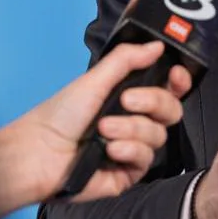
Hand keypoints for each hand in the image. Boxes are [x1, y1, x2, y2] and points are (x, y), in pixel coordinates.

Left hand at [0, 41, 192, 209]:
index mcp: (129, 97)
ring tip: (103, 130)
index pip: (168, 89)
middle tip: (125, 101)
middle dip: (152, 102)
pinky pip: (146, 159)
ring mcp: (133, 148)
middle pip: (170, 110)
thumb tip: (157, 45)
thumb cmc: (59, 116)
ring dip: (131, 129)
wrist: (39, 153)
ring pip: (158, 135)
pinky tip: (109, 149)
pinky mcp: (129, 173)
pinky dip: (129, 150)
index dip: (178, 81)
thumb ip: (127, 60)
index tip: (175, 75)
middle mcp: (134, 122)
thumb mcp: (93, 80)